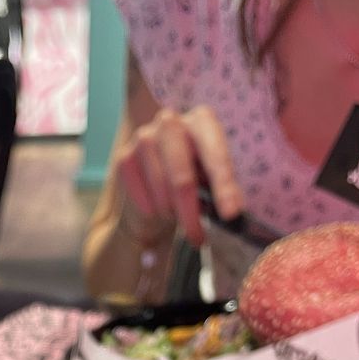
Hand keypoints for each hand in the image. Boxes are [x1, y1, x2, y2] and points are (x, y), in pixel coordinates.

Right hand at [116, 105, 243, 245]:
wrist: (153, 194)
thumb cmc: (191, 185)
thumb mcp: (213, 185)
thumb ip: (225, 192)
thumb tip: (234, 210)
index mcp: (201, 121)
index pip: (215, 153)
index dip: (223, 186)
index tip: (231, 214)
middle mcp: (170, 122)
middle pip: (182, 178)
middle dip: (191, 214)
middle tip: (199, 238)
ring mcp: (143, 138)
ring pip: (162, 194)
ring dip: (172, 215)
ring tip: (176, 216)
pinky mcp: (124, 158)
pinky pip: (144, 200)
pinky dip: (155, 214)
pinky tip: (158, 209)